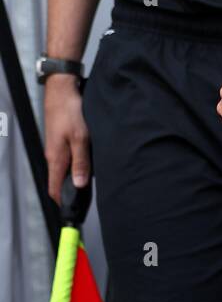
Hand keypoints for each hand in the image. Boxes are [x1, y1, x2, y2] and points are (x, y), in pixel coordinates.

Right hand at [44, 74, 90, 202]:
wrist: (62, 89)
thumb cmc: (70, 111)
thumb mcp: (80, 138)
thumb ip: (80, 162)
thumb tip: (78, 185)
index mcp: (56, 158)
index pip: (54, 188)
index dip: (62, 202)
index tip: (72, 212)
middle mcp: (54, 155)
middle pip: (59, 180)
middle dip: (70, 192)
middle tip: (85, 202)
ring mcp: (56, 147)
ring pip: (64, 169)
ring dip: (74, 178)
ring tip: (88, 186)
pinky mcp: (61, 139)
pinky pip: (67, 158)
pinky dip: (75, 165)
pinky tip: (87, 165)